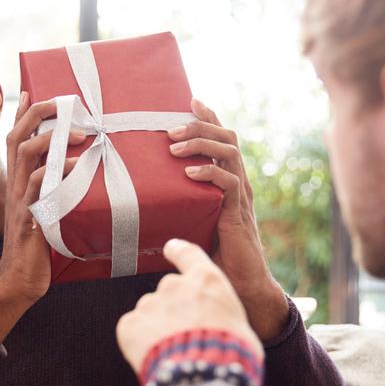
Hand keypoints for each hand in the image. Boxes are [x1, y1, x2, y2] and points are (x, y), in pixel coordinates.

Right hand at [0, 93, 85, 345]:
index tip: (34, 93)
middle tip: (63, 103)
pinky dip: (60, 172)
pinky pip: (40, 187)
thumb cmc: (36, 250)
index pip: (13, 140)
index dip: (22, 116)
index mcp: (17, 184)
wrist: (19, 282)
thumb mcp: (43, 213)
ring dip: (52, 139)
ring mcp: (20, 201)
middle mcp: (15, 188)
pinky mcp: (30, 217)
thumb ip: (51, 192)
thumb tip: (72, 175)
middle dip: (37, 115)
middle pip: (16, 138)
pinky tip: (80, 166)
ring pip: (25, 155)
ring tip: (80, 133)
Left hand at [116, 238, 261, 373]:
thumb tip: (219, 324)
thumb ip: (221, 313)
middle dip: (173, 309)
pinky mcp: (130, 324)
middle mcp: (174, 285)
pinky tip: (155, 356)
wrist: (203, 376)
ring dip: (157, 327)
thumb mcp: (241, 325)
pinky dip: (140, 342)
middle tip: (185, 336)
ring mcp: (150, 303)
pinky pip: (133, 330)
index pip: (188, 254)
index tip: (170, 248)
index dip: (178, 251)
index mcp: (206, 280)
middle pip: (169, 291)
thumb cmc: (231, 354)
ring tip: (172, 351)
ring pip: (150, 312)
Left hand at [167, 98, 288, 341]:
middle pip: (227, 138)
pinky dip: (209, 173)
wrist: (241, 285)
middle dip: (200, 126)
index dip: (209, 117)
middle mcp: (238, 183)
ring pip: (229, 153)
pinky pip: (228, 184)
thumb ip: (178, 205)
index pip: (222, 139)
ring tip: (174, 146)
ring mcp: (240, 197)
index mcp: (228, 181)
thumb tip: (143, 198)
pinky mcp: (238, 214)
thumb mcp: (192, 221)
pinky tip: (189, 173)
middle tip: (170, 128)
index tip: (191, 99)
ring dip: (200, 144)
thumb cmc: (214, 256)